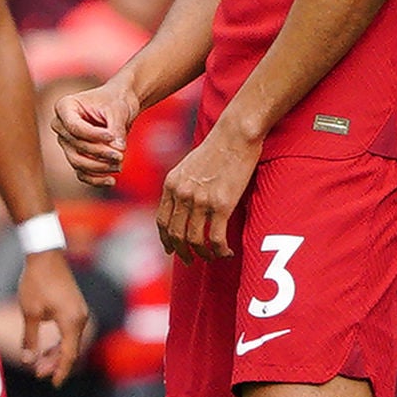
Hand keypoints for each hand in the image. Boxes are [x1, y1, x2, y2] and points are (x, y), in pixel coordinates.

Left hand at [14, 251, 90, 385]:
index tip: (53, 383)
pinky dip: (59, 340)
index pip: (69, 355)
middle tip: (38, 373)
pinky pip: (70, 329)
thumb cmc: (36, 282)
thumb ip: (30, 339)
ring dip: (56, 352)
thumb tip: (28, 360)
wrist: (45, 254)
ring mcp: (80, 311)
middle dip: (54, 363)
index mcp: (72, 322)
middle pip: (70, 349)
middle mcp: (81, 318)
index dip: (60, 371)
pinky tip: (47, 345)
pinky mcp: (75, 305)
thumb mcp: (30, 312)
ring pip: (70, 340)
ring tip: (39, 362)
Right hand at [50, 79, 135, 189]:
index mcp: (65, 107)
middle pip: (76, 146)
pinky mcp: (75, 156)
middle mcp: (61, 125)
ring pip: (78, 162)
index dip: (93, 135)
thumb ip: (116, 128)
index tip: (112, 137)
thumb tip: (118, 150)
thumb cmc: (116, 102)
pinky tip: (111, 180)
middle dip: (99, 153)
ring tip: (119, 164)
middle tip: (121, 155)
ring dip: (99, 167)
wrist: (120, 105)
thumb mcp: (118, 111)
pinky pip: (81, 173)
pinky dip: (96, 179)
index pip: (74, 127)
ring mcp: (66, 143)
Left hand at [155, 121, 256, 262]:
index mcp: (171, 185)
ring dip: (202, 253)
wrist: (234, 135)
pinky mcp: (221, 205)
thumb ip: (181, 185)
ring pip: (195, 240)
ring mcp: (200, 201)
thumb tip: (182, 204)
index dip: (165, 239)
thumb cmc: (216, 148)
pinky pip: (216, 237)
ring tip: (211, 257)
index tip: (171, 249)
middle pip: (175, 234)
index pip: (162, 221)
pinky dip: (220, 250)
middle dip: (182, 252)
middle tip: (191, 260)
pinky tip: (226, 252)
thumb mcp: (187, 165)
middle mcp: (182, 195)